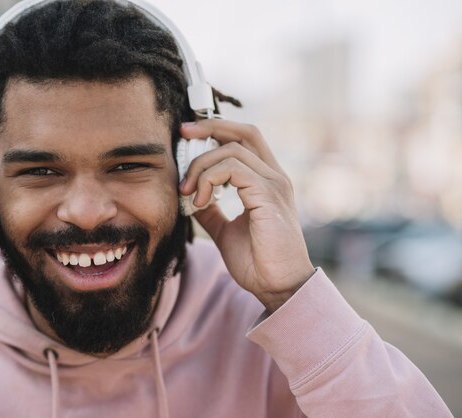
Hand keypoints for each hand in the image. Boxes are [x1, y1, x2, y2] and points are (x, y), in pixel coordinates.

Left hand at [179, 120, 314, 312]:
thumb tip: (190, 195)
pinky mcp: (268, 196)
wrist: (278, 288)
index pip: (245, 139)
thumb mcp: (225, 230)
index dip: (217, 130)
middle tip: (182, 134)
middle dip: (210, 127)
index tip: (187, 135)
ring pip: (232, 151)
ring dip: (201, 166)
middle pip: (244, 132)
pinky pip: (233, 170)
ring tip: (187, 192)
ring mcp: (274, 184)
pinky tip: (199, 201)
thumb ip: (211, 210)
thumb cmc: (257, 262)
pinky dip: (209, 180)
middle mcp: (274, 177)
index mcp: (266, 181)